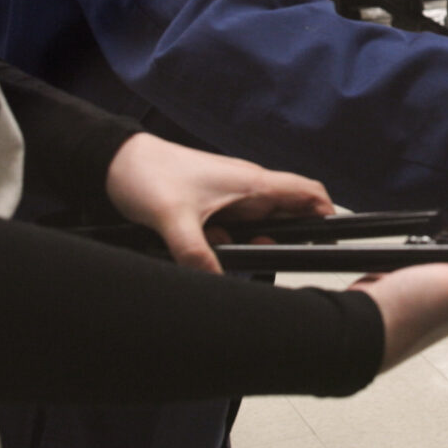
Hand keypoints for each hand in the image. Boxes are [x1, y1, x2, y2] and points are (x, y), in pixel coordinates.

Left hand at [103, 133, 334, 272]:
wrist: (116, 163)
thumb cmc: (149, 175)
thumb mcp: (173, 221)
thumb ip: (197, 255)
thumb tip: (216, 284)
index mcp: (251, 183)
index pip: (308, 193)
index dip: (327, 215)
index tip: (331, 241)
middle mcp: (246, 189)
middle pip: (286, 216)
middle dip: (283, 243)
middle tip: (266, 259)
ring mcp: (229, 198)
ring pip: (257, 228)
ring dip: (249, 246)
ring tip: (227, 254)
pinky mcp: (212, 207)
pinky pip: (233, 232)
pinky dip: (226, 246)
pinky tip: (206, 251)